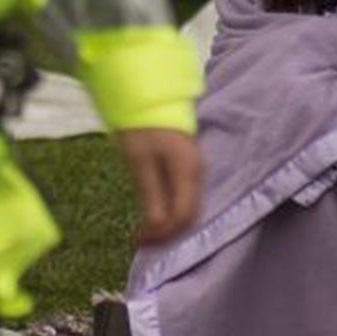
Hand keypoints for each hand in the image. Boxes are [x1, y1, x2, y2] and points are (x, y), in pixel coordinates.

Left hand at [117, 127, 203, 245]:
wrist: (147, 94)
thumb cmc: (140, 126)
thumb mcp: (139, 163)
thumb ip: (151, 196)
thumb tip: (156, 228)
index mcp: (187, 172)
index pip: (183, 216)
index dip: (163, 234)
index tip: (140, 241)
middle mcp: (196, 172)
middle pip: (188, 214)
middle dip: (166, 232)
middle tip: (141, 239)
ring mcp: (193, 168)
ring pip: (185, 206)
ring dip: (166, 222)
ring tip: (144, 229)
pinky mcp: (184, 164)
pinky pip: (182, 195)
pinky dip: (168, 208)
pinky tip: (152, 210)